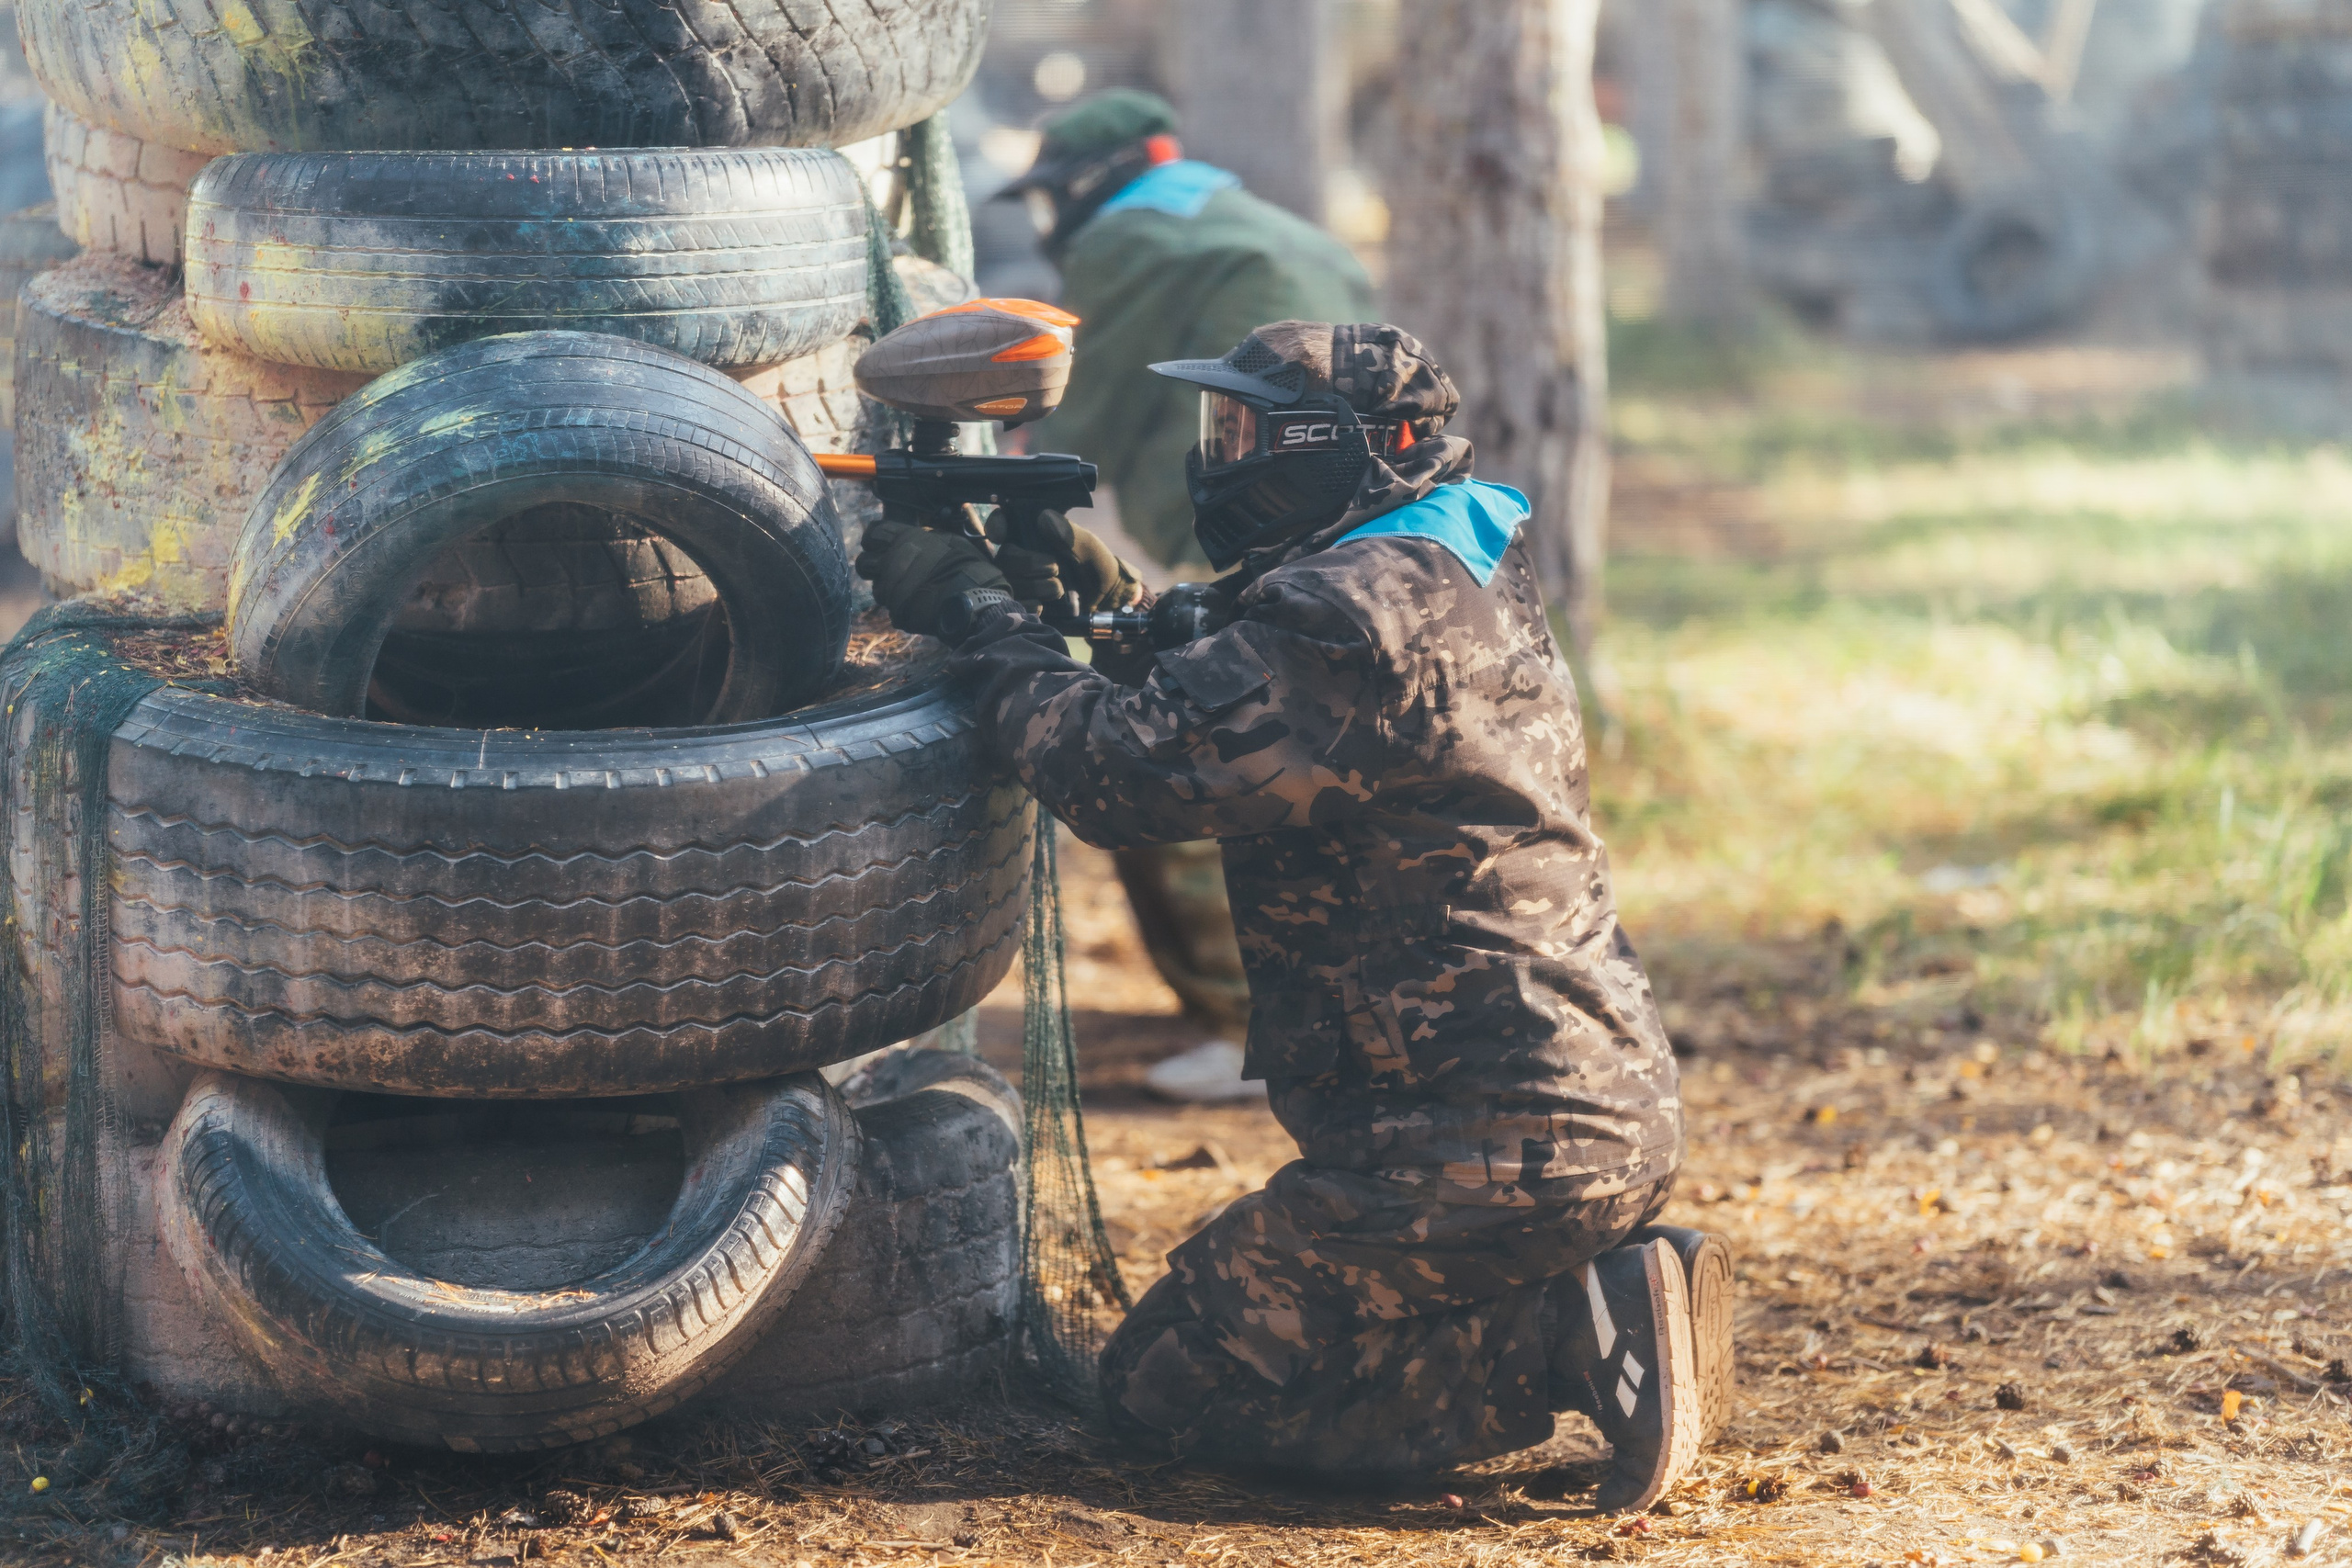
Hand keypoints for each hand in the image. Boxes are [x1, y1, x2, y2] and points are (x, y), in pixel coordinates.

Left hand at [854, 518, 1010, 638]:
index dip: (874, 539)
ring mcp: (892, 590)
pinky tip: (923, 606)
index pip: (873, 533)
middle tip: (891, 571)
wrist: (976, 600)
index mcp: (904, 539)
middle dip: (874, 567)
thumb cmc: (967, 565)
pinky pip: (893, 611)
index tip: (880, 545)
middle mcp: (892, 563)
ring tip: (915, 591)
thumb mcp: (949, 540)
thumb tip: (913, 537)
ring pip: (878, 590)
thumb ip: (923, 538)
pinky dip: (905, 610)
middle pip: (864, 563)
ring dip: (891, 591)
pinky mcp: (898, 613)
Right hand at [986, 508, 1143, 615]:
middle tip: (1055, 568)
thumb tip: (1045, 518)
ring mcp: (1016, 581)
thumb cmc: (1093, 565)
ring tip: (1059, 588)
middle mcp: (1017, 555)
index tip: (1001, 535)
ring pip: (1008, 581)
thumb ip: (1068, 532)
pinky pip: (1012, 604)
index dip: (996, 526)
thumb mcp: (1088, 546)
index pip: (1001, 522)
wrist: (1102, 599)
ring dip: (1036, 586)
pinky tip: (1045, 604)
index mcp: (1031, 533)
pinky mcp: (1020, 604)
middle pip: (1004, 556)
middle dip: (1028, 563)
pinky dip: (1030, 605)